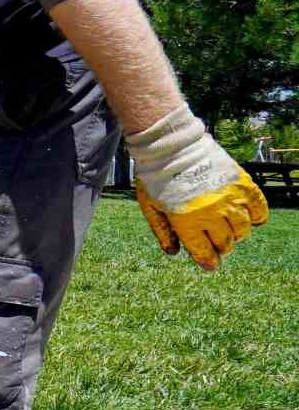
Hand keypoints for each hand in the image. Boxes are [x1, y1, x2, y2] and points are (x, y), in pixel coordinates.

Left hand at [127, 105, 268, 270]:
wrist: (171, 145)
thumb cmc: (156, 177)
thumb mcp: (150, 206)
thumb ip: (162, 231)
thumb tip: (174, 253)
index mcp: (186, 220)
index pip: (204, 252)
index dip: (208, 262)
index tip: (210, 264)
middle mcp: (210, 212)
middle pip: (225, 243)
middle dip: (220, 247)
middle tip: (216, 243)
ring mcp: (228, 198)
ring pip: (243, 229)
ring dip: (237, 234)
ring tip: (229, 229)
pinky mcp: (242, 183)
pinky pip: (259, 208)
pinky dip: (258, 217)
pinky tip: (250, 218)